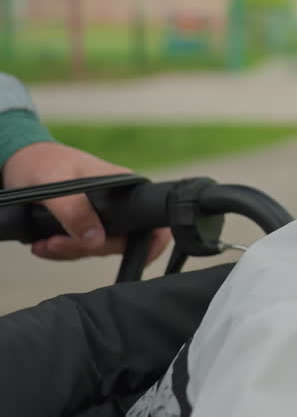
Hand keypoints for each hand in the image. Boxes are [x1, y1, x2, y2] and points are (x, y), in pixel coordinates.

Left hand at [2, 141, 171, 261]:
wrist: (24, 160)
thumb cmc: (42, 162)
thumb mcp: (55, 183)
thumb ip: (75, 211)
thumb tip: (95, 239)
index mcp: (126, 189)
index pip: (152, 223)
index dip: (150, 244)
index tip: (130, 257)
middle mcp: (121, 203)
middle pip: (121, 242)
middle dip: (87, 249)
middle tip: (55, 243)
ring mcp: (104, 215)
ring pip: (99, 247)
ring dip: (70, 251)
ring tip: (44, 244)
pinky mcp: (87, 224)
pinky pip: (83, 247)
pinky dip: (64, 250)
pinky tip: (45, 244)